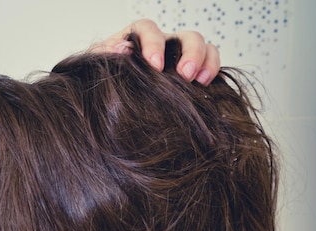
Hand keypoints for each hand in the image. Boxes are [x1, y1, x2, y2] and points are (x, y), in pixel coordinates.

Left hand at [91, 18, 219, 84]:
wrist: (113, 115)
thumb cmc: (107, 91)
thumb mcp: (102, 73)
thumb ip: (107, 58)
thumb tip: (121, 48)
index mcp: (138, 41)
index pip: (148, 29)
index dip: (154, 43)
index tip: (155, 66)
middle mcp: (164, 47)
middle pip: (184, 36)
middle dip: (188, 53)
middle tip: (184, 75)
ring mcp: (181, 60)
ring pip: (202, 47)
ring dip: (205, 60)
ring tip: (200, 81)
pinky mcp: (194, 76)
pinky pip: (211, 66)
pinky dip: (213, 72)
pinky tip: (206, 89)